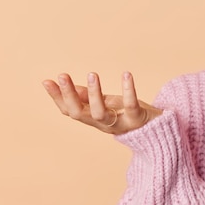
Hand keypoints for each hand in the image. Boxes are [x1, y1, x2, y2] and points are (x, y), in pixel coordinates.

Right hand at [42, 72, 161, 134]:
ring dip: (94, 94)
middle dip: (69, 96)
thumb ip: (89, 98)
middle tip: (62, 75)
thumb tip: (71, 87)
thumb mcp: (107, 105)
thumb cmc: (127, 114)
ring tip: (91, 74)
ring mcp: (120, 123)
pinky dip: (129, 90)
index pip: (69, 110)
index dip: (57, 98)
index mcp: (93, 119)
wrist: (156, 130)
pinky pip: (131, 105)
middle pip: (80, 114)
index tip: (47, 81)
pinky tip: (126, 74)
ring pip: (101, 113)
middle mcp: (103, 124)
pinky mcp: (137, 119)